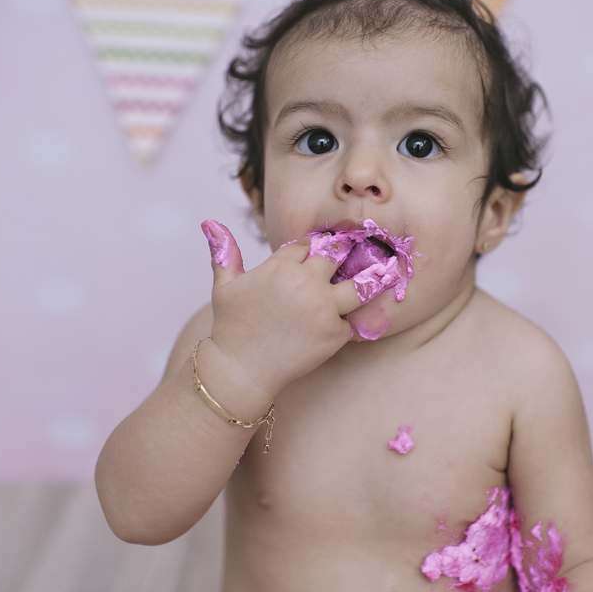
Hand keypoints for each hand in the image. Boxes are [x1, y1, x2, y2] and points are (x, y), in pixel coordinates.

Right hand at [200, 220, 362, 400]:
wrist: (241, 370)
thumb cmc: (231, 326)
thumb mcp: (224, 286)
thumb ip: (225, 252)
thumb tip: (210, 222)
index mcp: (281, 267)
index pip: (307, 245)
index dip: (311, 250)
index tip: (316, 255)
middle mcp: (306, 283)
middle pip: (336, 256)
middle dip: (339, 257)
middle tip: (346, 259)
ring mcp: (324, 309)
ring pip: (359, 286)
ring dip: (368, 281)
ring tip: (381, 277)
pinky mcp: (335, 334)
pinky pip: (351, 321)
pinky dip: (347, 321)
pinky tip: (341, 322)